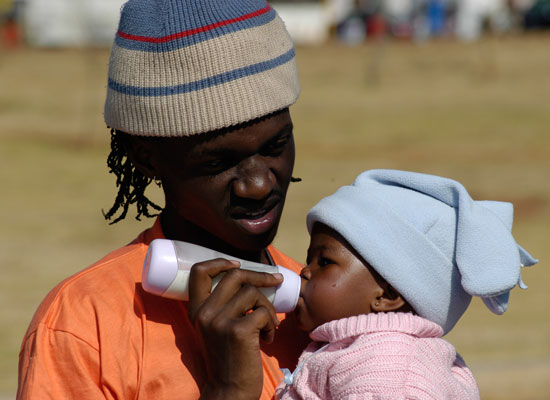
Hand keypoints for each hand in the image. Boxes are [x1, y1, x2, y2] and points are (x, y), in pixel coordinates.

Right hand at [187, 258, 282, 399]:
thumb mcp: (215, 328)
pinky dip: (271, 325)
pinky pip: (263, 313)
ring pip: (253, 293)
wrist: (229, 391)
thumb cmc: (228, 358)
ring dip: (267, 308)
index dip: (219, 262)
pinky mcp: (238, 331)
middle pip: (234, 275)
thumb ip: (222, 306)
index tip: (237, 264)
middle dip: (260, 276)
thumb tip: (249, 281)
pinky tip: (267, 339)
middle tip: (275, 281)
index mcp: (196, 310)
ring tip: (267, 326)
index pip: (199, 272)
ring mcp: (220, 321)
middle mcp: (205, 313)